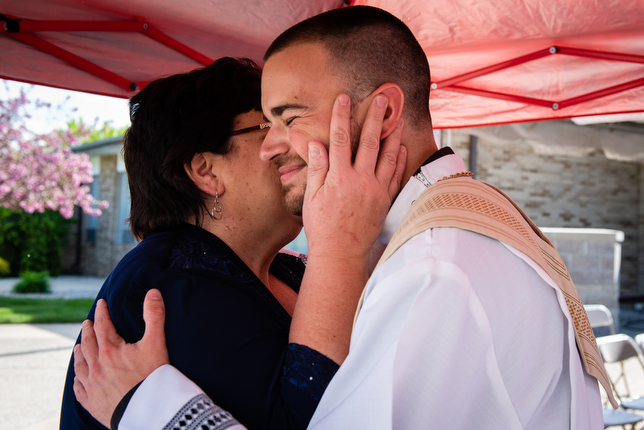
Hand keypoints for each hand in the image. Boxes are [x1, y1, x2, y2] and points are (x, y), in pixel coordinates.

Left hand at [73, 289, 169, 426]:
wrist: (147, 412)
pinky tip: (78, 378)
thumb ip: (154, 316)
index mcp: (110, 350)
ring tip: (79, 346)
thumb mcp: (156, 343)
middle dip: (88, 331)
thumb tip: (153, 292)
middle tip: (87, 322)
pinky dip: (78, 380)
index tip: (101, 303)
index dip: (102, 312)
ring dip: (79, 353)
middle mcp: (97, 367)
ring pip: (80, 365)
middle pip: (88, 344)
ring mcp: (92, 386)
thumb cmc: (153, 377)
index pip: (102, 325)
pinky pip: (80, 390)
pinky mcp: (93, 403)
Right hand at [303, 93, 405, 259]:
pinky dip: (400, 160)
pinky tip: (402, 147)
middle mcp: (361, 181)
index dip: (341, 117)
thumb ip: (317, 169)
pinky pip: (396, 176)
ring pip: (388, 156)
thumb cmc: (322, 227)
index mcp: (339, 178)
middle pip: (369, 142)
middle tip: (383, 98)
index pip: (339, 140)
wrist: (341, 253)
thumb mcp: (312, 197)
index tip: (343, 98)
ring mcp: (376, 190)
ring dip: (394, 135)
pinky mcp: (385, 200)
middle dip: (375, 117)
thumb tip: (316, 144)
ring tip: (399, 117)